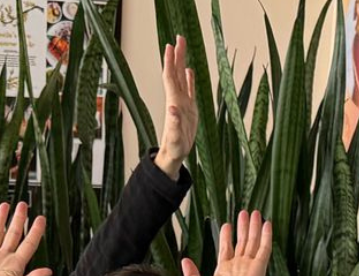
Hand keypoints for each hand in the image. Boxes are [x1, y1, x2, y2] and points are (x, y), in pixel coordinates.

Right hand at [0, 204, 50, 275]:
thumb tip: (49, 271)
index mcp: (16, 266)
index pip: (28, 244)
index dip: (35, 231)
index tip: (41, 218)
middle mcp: (3, 258)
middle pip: (13, 234)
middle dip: (19, 219)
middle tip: (24, 204)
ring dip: (1, 219)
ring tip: (6, 205)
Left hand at [154, 37, 196, 176]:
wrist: (174, 154)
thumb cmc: (174, 148)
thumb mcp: (175, 138)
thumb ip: (174, 124)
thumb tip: (173, 109)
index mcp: (174, 102)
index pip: (170, 77)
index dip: (169, 62)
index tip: (170, 46)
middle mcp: (177, 99)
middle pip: (175, 72)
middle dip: (177, 55)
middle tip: (179, 38)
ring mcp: (183, 103)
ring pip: (181, 77)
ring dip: (181, 62)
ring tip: (182, 48)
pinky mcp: (189, 109)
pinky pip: (189, 89)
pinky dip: (189, 78)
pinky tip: (188, 70)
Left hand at [181, 210, 271, 275]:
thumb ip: (191, 275)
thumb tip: (185, 260)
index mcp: (224, 271)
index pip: (227, 248)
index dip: (226, 236)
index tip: (226, 225)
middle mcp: (238, 266)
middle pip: (242, 241)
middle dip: (243, 227)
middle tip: (244, 213)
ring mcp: (249, 266)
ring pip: (253, 241)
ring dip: (254, 227)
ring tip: (254, 213)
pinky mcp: (259, 267)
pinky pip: (264, 249)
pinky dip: (266, 236)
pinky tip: (267, 224)